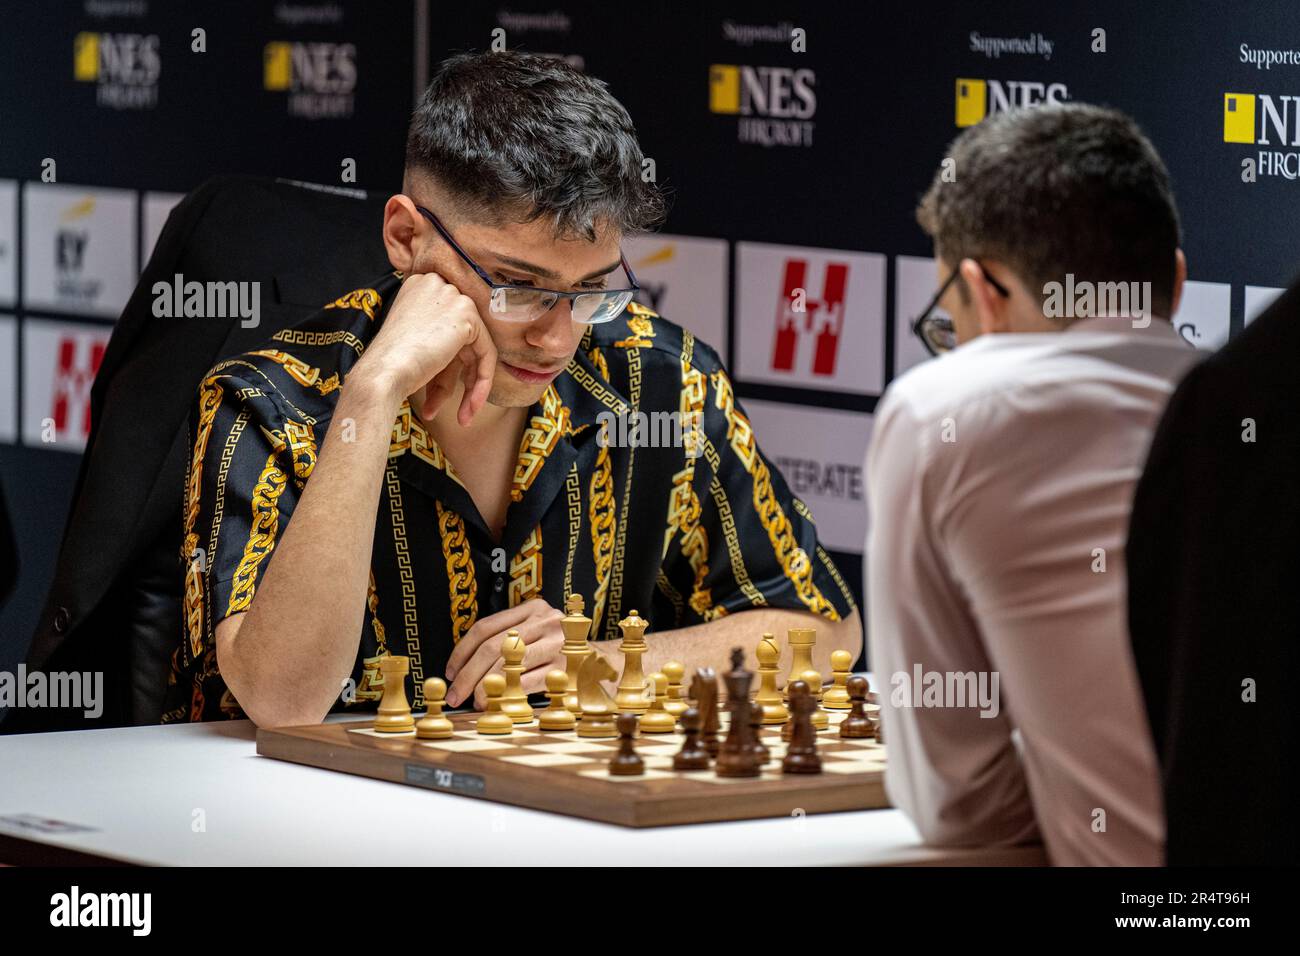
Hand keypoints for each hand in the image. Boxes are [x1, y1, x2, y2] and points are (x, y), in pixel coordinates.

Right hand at [353, 271, 496, 424]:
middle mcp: (437, 284)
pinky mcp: (467, 315)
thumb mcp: (415, 343)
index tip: (440, 390)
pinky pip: (487, 353)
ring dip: (470, 385)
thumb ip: (440, 339)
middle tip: (451, 408)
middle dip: (456, 376)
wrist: (381, 375)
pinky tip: (471, 408)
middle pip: (461, 337)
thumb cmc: (389, 366)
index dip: (449, 362)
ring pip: (476, 347)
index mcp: (419, 287)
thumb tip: (471, 358)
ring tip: (463, 416)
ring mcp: (453, 297)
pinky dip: (482, 382)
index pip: (447, 324)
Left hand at [444, 599, 565, 709]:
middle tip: (455, 694)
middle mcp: (546, 622)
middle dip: (468, 673)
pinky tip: (498, 703)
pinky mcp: (566, 668)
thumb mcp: (537, 634)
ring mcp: (558, 644)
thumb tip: (465, 669)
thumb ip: (508, 641)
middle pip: (493, 647)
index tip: (450, 671)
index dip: (462, 651)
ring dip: (485, 686)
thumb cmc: (562, 652)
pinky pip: (528, 682)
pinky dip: (508, 694)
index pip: (486, 627)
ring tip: (474, 701)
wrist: (607, 663)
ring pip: (508, 664)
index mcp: (533, 609)